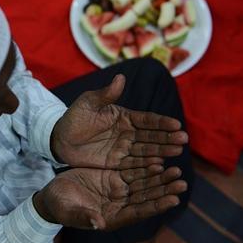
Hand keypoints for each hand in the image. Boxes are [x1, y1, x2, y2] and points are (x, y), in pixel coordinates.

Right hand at [33, 165, 186, 230]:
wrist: (53, 195)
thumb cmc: (59, 206)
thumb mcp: (69, 211)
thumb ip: (84, 217)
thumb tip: (98, 223)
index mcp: (112, 217)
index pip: (138, 212)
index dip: (155, 206)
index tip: (173, 200)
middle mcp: (119, 205)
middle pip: (146, 198)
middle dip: (164, 190)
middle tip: (181, 182)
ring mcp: (117, 191)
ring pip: (143, 184)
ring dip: (159, 178)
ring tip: (176, 170)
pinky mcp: (113, 178)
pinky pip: (133, 172)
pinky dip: (146, 167)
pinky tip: (158, 160)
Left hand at [51, 74, 187, 168]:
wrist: (59, 138)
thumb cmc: (75, 116)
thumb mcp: (89, 103)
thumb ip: (106, 94)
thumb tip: (121, 77)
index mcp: (125, 117)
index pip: (147, 119)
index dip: (161, 122)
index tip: (176, 124)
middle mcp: (128, 133)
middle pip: (151, 136)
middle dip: (167, 137)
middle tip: (183, 140)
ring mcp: (123, 149)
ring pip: (146, 150)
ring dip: (162, 151)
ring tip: (177, 152)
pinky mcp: (116, 163)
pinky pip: (134, 164)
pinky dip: (147, 165)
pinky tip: (160, 166)